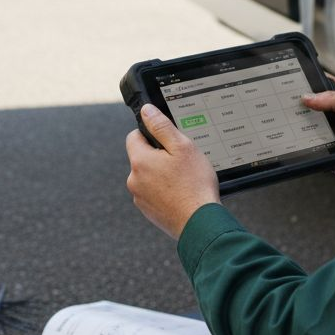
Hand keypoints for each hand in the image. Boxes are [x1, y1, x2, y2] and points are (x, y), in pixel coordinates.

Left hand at [125, 104, 220, 238]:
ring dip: (162, 175)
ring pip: (149, 177)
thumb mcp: (182, 147)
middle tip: (181, 162)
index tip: (167, 141)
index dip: (151, 134)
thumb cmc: (194, 185)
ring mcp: (140, 198)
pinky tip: (182, 194)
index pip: (133, 136)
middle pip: (142, 158)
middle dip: (159, 157)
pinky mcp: (149, 212)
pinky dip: (165, 192)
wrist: (200, 222)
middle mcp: (134, 180)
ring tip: (184, 181)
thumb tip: (146, 111)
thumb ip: (161, 126)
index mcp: (140, 161)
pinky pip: (154, 194)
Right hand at [301, 75, 334, 187]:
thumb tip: (307, 97)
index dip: (310, 83)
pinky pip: (311, 146)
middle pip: (313, 107)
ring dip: (302, 127)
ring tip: (290, 123)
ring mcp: (332, 133)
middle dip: (302, 107)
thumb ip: (332, 98)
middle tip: (288, 106)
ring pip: (309, 126)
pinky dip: (306, 145)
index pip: (323, 85)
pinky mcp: (328, 150)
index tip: (293, 83)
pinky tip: (298, 141)